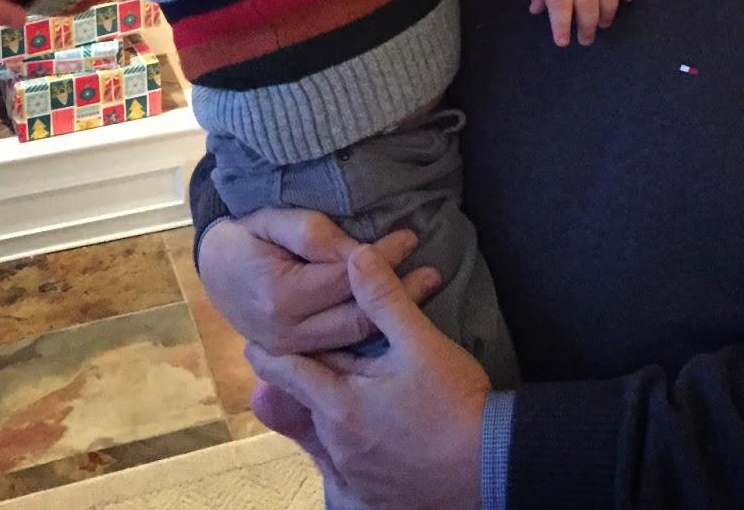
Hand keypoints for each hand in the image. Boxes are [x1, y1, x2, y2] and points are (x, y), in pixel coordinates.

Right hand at [198, 207, 441, 353]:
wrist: (216, 270)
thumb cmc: (246, 238)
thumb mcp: (273, 221)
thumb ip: (315, 234)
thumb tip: (360, 251)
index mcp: (281, 298)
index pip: (344, 278)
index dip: (380, 258)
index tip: (410, 237)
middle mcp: (288, 334)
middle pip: (356, 318)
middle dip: (398, 294)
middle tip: (433, 272)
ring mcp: (294, 351)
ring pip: (353, 338)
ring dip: (392, 318)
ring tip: (425, 290)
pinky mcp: (299, 356)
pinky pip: (343, 348)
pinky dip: (371, 332)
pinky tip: (396, 317)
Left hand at [247, 242, 488, 509]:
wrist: (490, 465)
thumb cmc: (455, 402)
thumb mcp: (420, 341)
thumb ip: (384, 297)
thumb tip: (355, 256)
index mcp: (340, 404)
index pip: (290, 373)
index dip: (269, 357)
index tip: (253, 344)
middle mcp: (337, 443)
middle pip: (306, 405)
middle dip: (299, 383)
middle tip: (290, 365)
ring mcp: (354, 473)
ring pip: (324, 437)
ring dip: (320, 414)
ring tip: (322, 396)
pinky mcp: (372, 494)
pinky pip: (342, 471)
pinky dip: (339, 451)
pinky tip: (350, 444)